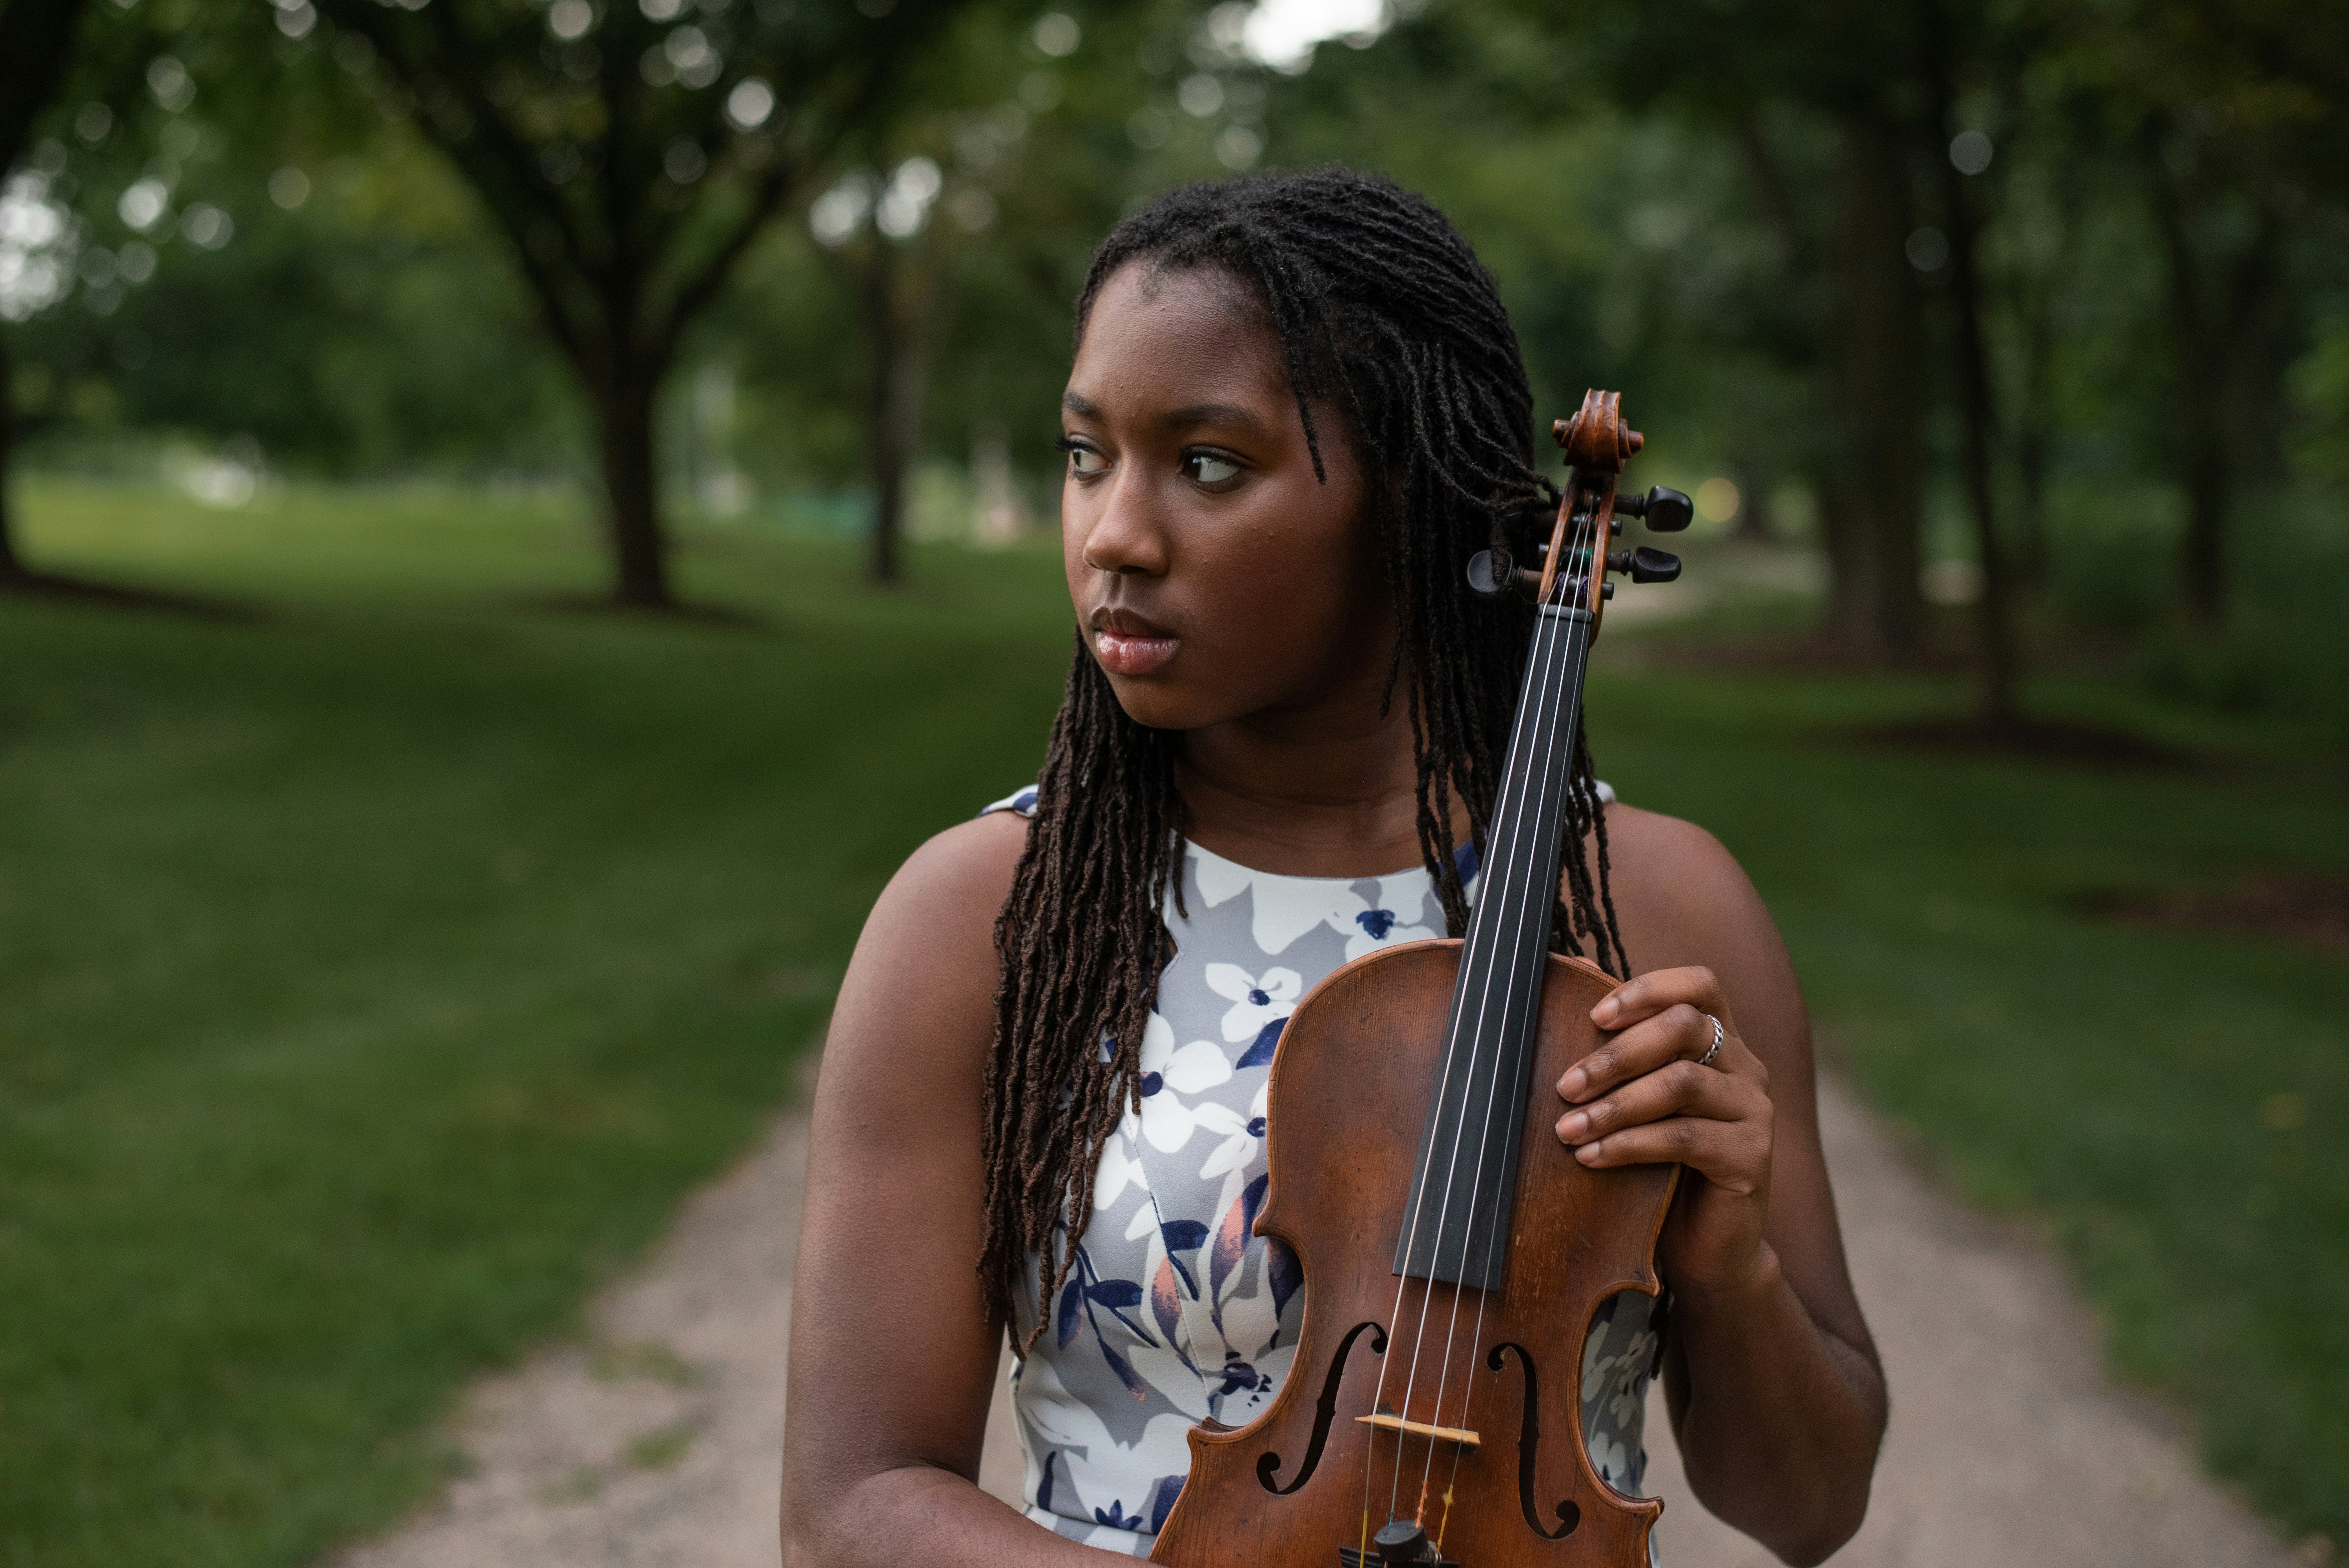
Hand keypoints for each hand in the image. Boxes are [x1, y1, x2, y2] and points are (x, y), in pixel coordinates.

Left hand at [1554, 966, 1775, 1296]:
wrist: (1705, 1246)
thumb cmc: (1661, 1167)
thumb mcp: (1639, 1105)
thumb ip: (1622, 1057)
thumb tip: (1572, 987)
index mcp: (1722, 1041)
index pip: (1700, 985)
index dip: (1648, 989)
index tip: (1595, 1016)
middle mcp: (1746, 1067)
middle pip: (1685, 1027)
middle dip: (1616, 1054)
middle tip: (1565, 1086)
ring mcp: (1755, 1110)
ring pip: (1681, 1082)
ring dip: (1615, 1104)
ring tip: (1566, 1128)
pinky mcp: (1753, 1156)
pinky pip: (1684, 1138)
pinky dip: (1630, 1144)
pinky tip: (1592, 1156)